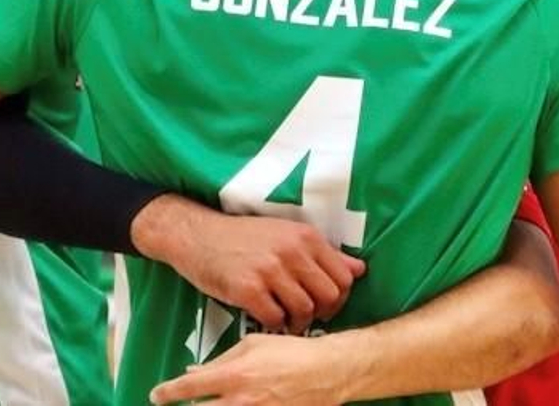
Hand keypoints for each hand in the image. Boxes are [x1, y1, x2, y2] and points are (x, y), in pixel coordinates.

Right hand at [134, 196, 365, 333]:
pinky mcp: (247, 289)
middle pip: (329, 298)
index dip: (339, 297)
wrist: (198, 235)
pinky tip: (266, 314)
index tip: (324, 303)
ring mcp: (270, 270)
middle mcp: (292, 251)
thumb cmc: (245, 237)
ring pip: (305, 311)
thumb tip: (359, 270)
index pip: (344, 278)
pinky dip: (274, 324)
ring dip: (297, 321)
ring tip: (285, 315)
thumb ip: (323, 253)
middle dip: (322, 313)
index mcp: (306, 236)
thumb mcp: (287, 234)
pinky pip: (275, 320)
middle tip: (306, 314)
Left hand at [148, 335, 351, 405]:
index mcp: (233, 376)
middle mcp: (240, 401)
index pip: (188, 389)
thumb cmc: (291, 352)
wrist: (326, 372)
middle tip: (175, 404)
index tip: (157, 395)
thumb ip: (221, 360)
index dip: (167, 393)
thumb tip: (194, 372)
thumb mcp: (253, 344)